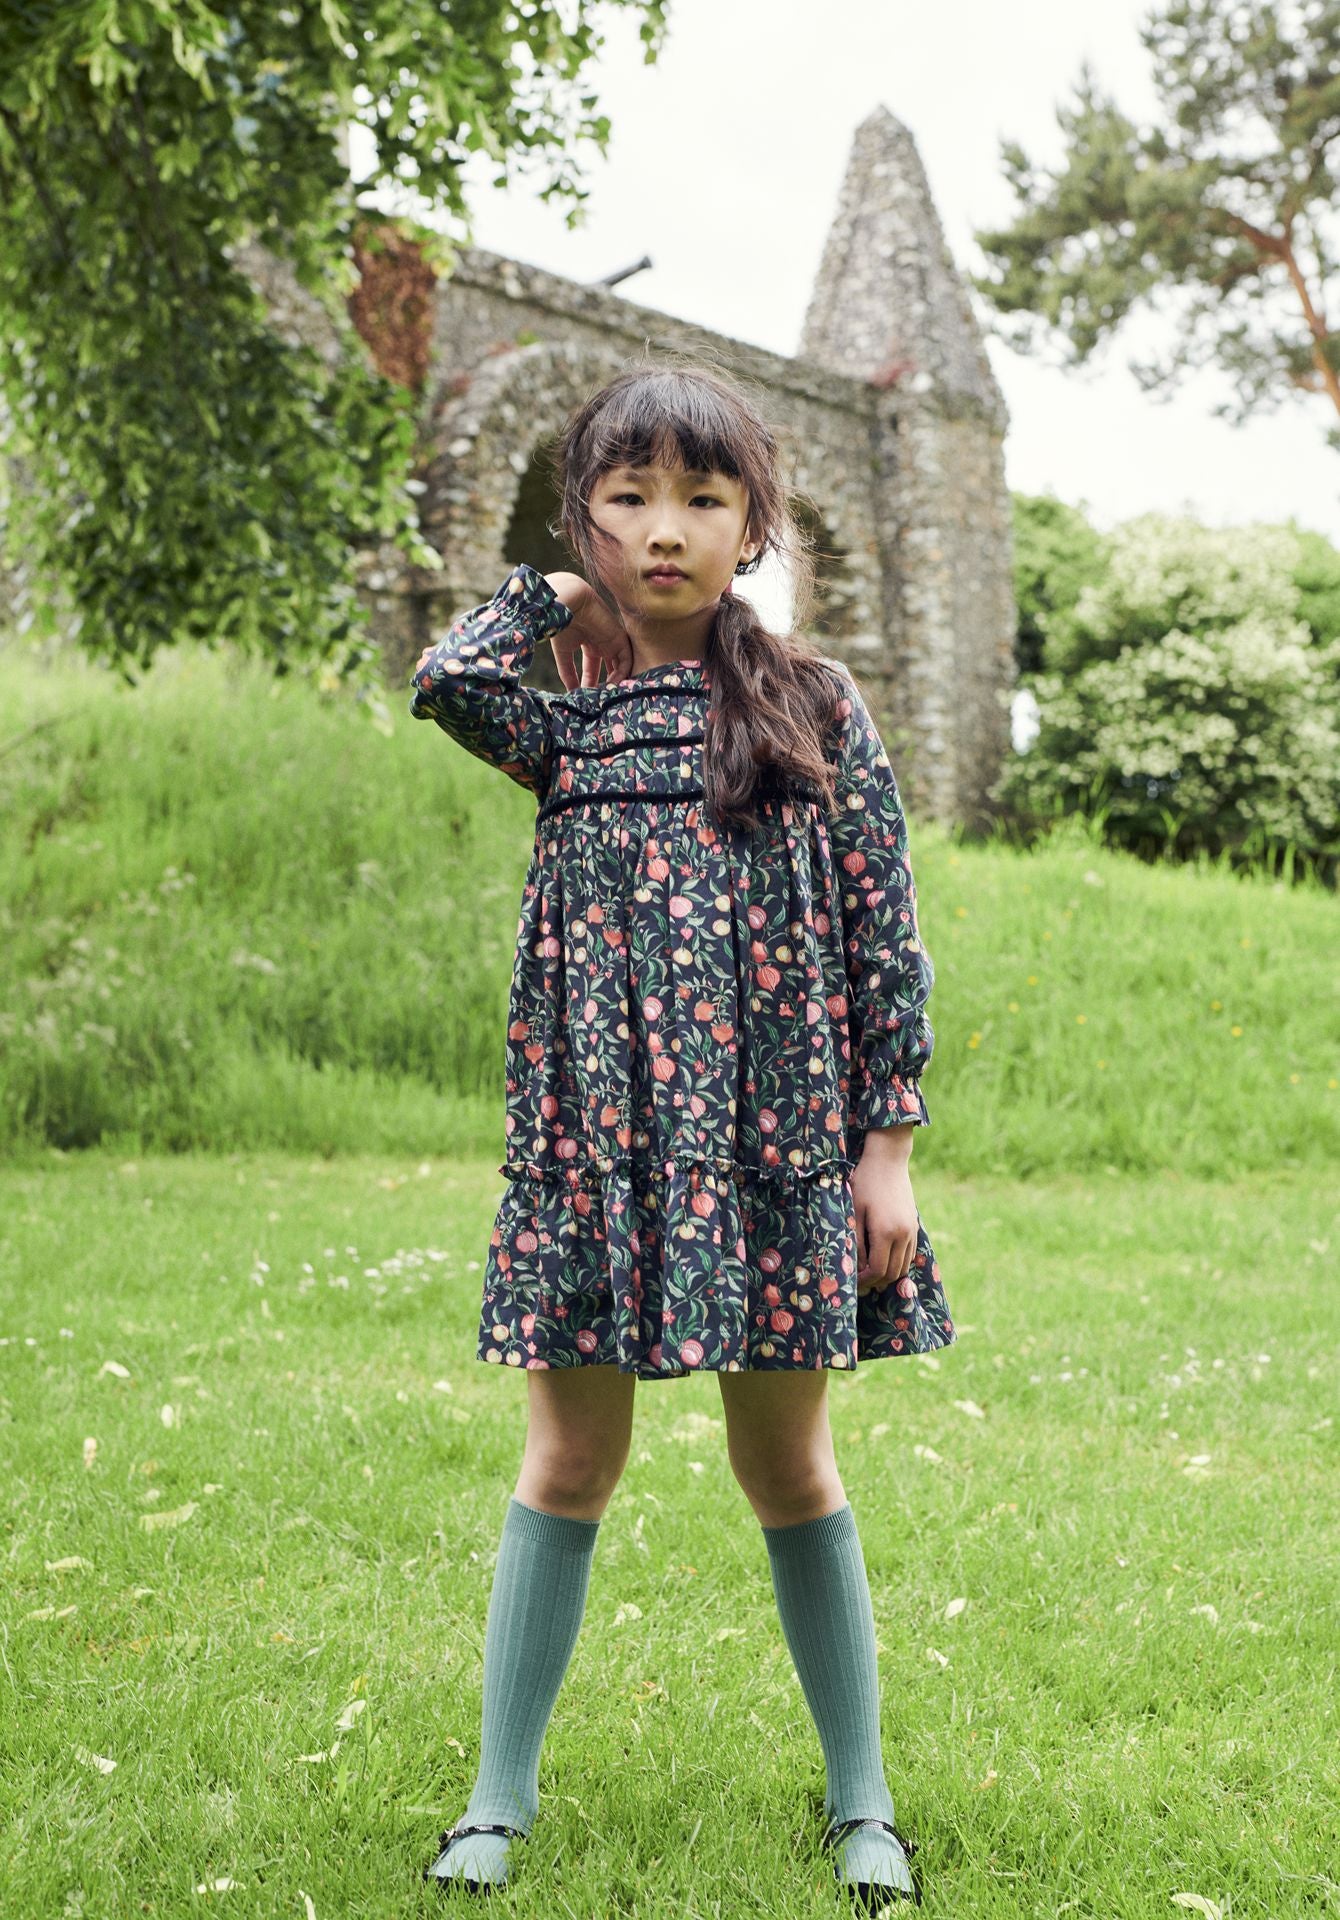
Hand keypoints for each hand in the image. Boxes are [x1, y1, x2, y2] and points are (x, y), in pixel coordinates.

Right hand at [410, 572, 633, 690]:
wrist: (549, 597)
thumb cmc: (521, 619)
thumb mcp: (500, 640)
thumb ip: (478, 651)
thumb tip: (428, 661)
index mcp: (561, 631)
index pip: (570, 656)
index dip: (573, 675)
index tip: (572, 695)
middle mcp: (581, 629)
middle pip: (592, 657)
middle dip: (592, 679)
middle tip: (592, 700)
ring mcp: (598, 628)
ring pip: (608, 657)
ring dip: (607, 678)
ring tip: (605, 698)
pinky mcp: (611, 629)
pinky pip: (622, 653)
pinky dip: (621, 670)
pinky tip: (617, 687)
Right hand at [544, 571, 633, 689]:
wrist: (567, 602)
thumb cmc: (561, 623)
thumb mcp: (563, 652)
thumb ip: (567, 671)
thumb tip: (570, 691)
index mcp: (588, 643)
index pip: (592, 668)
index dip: (589, 682)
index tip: (585, 697)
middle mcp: (602, 642)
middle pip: (608, 669)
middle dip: (604, 685)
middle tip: (599, 701)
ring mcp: (612, 640)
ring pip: (619, 666)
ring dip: (614, 683)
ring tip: (606, 696)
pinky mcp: (619, 638)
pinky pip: (625, 661)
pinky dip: (621, 674)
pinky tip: (611, 686)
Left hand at [849, 1147, 918, 1296]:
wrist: (888, 1160)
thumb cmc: (865, 1183)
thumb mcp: (855, 1211)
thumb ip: (857, 1242)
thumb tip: (858, 1268)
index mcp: (886, 1232)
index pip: (877, 1270)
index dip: (864, 1281)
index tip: (852, 1282)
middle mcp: (903, 1235)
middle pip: (892, 1273)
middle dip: (875, 1282)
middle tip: (859, 1283)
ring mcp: (911, 1231)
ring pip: (903, 1266)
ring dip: (887, 1275)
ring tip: (869, 1275)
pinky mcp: (914, 1226)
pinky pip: (909, 1255)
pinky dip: (897, 1263)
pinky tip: (883, 1260)